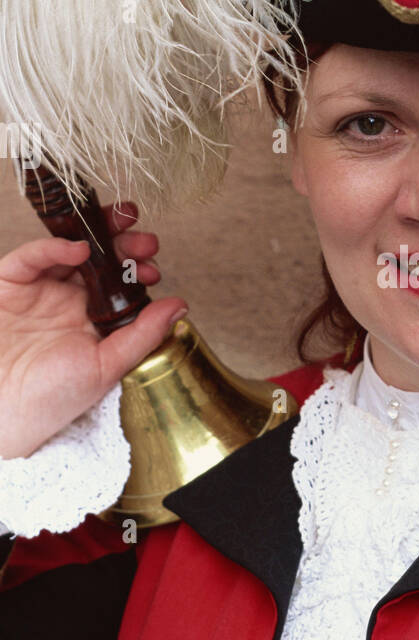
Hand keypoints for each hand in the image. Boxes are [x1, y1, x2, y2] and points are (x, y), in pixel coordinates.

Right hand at [0, 202, 186, 458]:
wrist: (3, 411)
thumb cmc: (52, 398)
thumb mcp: (106, 367)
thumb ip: (142, 334)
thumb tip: (180, 306)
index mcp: (96, 318)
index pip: (123, 283)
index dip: (139, 270)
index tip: (153, 271)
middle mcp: (70, 298)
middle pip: (103, 259)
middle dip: (127, 244)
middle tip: (147, 243)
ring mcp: (41, 288)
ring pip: (71, 247)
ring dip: (100, 234)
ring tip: (124, 228)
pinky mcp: (10, 282)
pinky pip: (33, 257)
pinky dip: (55, 246)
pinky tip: (79, 248)